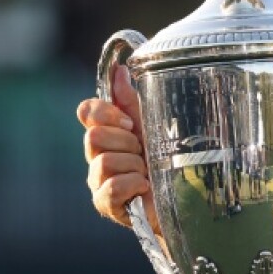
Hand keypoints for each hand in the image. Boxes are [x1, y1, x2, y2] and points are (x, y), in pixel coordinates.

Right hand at [77, 65, 156, 230]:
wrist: (186, 201)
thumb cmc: (169, 163)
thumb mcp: (153, 127)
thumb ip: (132, 102)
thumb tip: (120, 69)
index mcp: (107, 133)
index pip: (86, 111)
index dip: (105, 112)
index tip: (130, 123)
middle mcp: (97, 155)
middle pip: (94, 135)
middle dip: (127, 142)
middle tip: (145, 154)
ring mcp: (98, 181)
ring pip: (104, 161)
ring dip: (134, 165)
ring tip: (148, 174)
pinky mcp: (105, 204)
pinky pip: (111, 187)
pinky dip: (133, 185)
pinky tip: (145, 188)